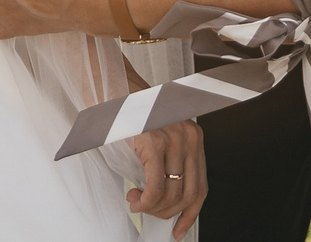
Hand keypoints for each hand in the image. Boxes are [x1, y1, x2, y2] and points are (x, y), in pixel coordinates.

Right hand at [126, 121, 205, 239]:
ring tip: (136, 202)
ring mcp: (173, 138)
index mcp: (193, 137)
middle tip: (148, 212)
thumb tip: (165, 202)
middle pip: (188, 194)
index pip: (200, 187)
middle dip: (167, 213)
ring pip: (172, 194)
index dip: (190, 214)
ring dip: (152, 208)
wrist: (109, 83)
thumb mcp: (157, 138)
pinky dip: (145, 202)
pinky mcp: (153, 141)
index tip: (179, 229)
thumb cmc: (129, 112)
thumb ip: (167, 164)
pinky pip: (155, 187)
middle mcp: (188, 137)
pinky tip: (135, 198)